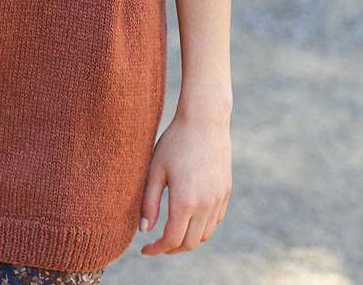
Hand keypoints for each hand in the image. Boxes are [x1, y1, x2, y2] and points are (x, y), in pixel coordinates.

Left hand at [138, 110, 231, 255]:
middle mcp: (205, 205)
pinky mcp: (226, 192)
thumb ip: (148, 202)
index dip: (157, 249)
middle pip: (189, 243)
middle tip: (157, 244)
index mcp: (185, 201)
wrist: (204, 121)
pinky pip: (215, 221)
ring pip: (204, 235)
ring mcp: (218, 200)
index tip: (144, 249)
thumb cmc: (174, 142)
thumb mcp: (155, 169)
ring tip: (171, 231)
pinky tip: (189, 218)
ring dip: (188, 239)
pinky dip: (202, 227)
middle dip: (171, 249)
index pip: (172, 240)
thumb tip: (145, 230)